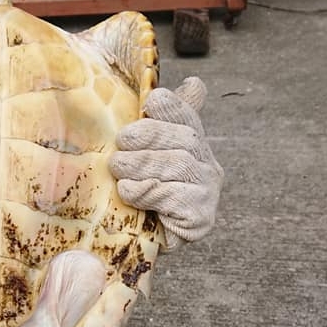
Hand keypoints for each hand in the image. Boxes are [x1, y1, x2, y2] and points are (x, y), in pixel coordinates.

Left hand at [109, 77, 222, 247]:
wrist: (137, 244)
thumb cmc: (137, 194)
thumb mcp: (140, 155)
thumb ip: (157, 122)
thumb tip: (195, 82)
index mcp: (195, 146)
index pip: (188, 117)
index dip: (172, 107)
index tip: (151, 101)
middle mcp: (208, 167)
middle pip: (183, 140)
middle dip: (149, 137)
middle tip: (121, 144)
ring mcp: (208, 194)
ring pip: (177, 166)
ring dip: (142, 165)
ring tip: (118, 169)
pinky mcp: (201, 219)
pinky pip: (174, 197)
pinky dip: (147, 191)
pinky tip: (128, 192)